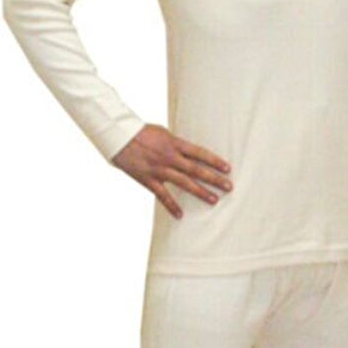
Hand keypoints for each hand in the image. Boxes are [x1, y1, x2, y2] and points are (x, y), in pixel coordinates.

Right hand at [113, 124, 232, 219]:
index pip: (199, 153)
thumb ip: (177, 144)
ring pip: (184, 183)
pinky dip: (171, 206)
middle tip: (228, 187)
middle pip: (196, 169)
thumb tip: (189, 152)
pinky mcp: (148, 179)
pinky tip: (180, 215)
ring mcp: (159, 169)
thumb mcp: (163, 133)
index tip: (227, 169)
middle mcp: (169, 157)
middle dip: (214, 178)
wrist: (118, 137)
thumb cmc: (141, 132)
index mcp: (174, 143)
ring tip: (214, 200)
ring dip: (200, 192)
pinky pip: (162, 195)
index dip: (214, 161)